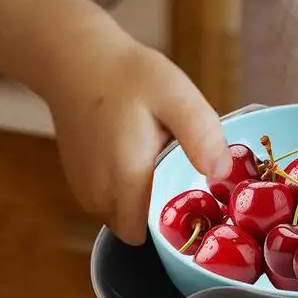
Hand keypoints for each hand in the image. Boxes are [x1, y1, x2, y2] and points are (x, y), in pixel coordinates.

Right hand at [47, 33, 231, 244]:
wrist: (76, 61)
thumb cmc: (128, 76)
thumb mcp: (176, 96)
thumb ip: (200, 134)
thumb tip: (221, 172)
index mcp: (126, 180)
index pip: (150, 236)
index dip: (176, 225)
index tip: (199, 203)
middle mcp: (99, 194)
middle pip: (139, 228)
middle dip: (163, 211)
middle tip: (185, 173)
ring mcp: (85, 189)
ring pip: (124, 215)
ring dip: (145, 198)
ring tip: (163, 158)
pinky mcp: (80, 180)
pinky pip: (110, 199)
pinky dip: (128, 186)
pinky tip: (141, 154)